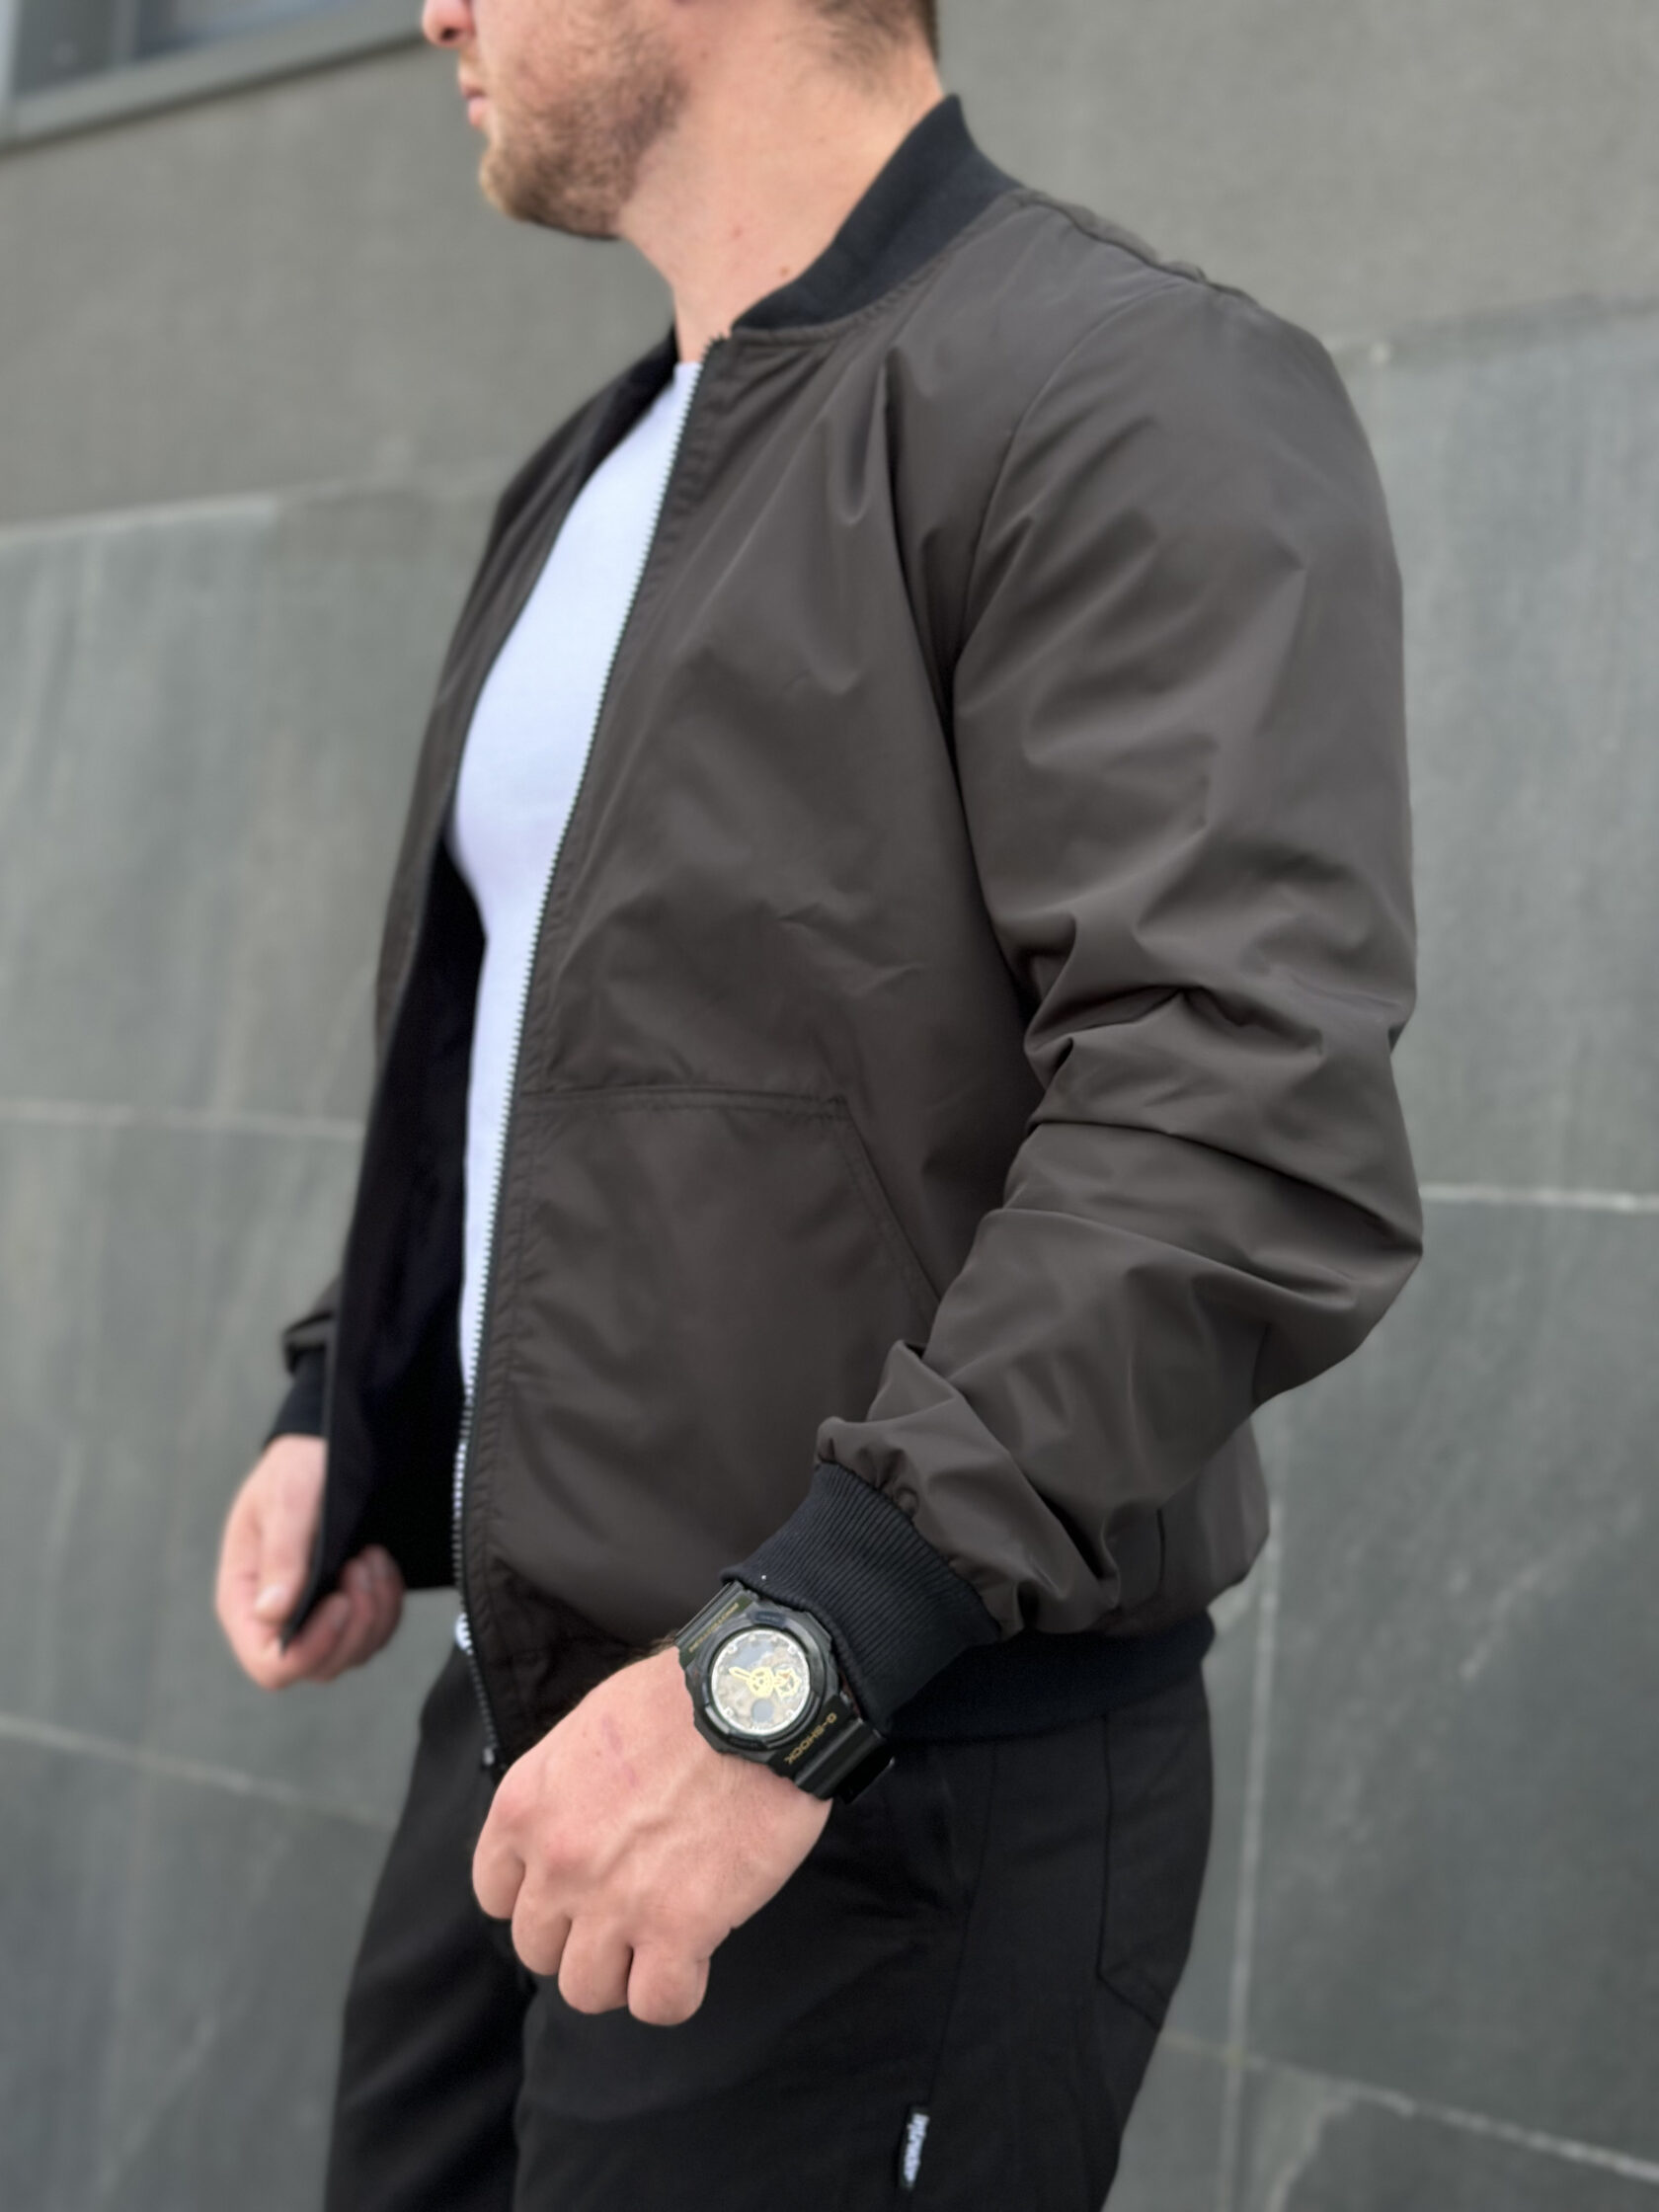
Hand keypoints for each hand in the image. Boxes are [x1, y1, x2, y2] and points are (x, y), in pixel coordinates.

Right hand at [214, 1434, 403, 1687]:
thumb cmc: (300, 1468)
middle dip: (353, 1623)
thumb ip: (282, 1554)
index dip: (308, 1649)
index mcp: (244, 1598)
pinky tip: (380, 1560)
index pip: (268, 1663)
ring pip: (353, 1653)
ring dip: (375, 1608)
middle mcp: (277, 1619)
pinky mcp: (350, 1610)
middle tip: (360, 1561)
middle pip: (318, 1667)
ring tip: (370, 1554)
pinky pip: (377, 1633)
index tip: (340, 1601)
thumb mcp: (289, 1498)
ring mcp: (315, 1617)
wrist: (329, 1451)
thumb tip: (272, 1614)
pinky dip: (388, 1602)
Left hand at [473, 1647, 829, 2025]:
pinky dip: (677, 1990)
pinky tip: (698, 1954)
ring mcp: (614, 1901)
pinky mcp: (678, 1929)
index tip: (576, 1889)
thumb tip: (576, 1819)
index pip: (496, 1894)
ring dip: (624, 1972)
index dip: (539, 1896)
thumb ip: (566, 1786)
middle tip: (629, 1908)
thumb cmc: (684, 1698)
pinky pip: (658, 2003)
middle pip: (540, 1949)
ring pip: (587, 1990)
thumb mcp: (591, 1725)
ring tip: (662, 1938)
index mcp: (526, 1805)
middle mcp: (557, 1861)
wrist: (755, 1697)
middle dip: (582, 1935)